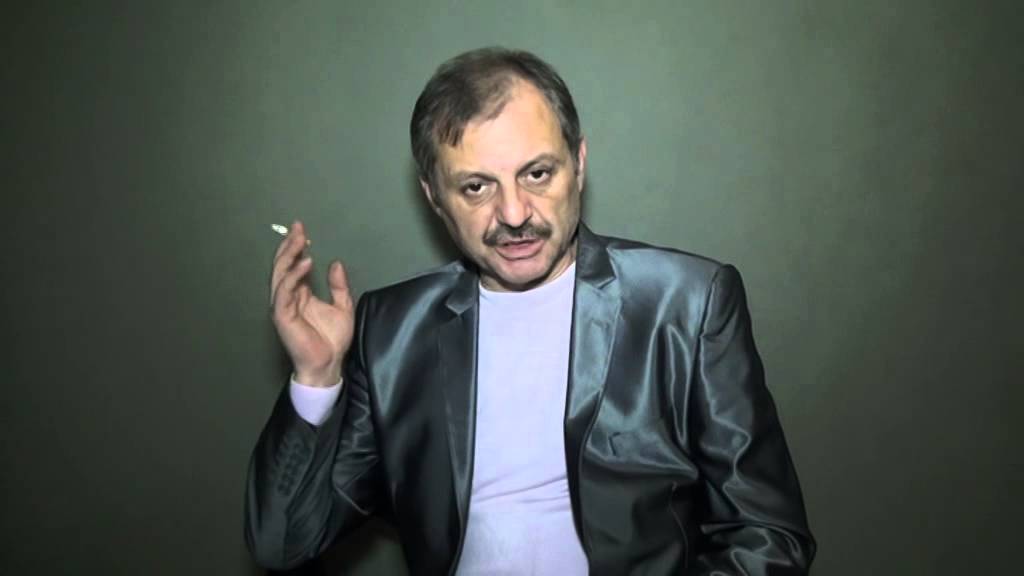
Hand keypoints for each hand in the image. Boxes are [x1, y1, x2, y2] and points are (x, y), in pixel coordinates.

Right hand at [269, 220, 353, 386]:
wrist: (328, 364)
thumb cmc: (332, 340)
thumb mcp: (342, 306)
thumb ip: (338, 286)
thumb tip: (335, 264)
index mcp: (300, 294)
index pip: (294, 265)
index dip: (297, 247)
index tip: (303, 230)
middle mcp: (288, 297)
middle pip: (284, 265)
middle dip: (290, 245)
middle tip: (298, 227)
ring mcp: (283, 305)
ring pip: (281, 274)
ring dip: (289, 255)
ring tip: (300, 239)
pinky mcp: (282, 315)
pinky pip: (284, 292)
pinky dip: (293, 276)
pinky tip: (306, 263)